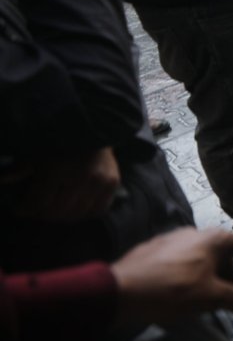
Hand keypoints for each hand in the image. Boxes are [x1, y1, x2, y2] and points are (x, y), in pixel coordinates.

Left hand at [5, 147, 120, 221]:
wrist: (94, 125)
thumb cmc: (59, 138)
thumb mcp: (35, 151)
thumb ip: (20, 169)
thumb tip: (2, 181)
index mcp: (56, 170)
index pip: (37, 203)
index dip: (25, 208)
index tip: (20, 207)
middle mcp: (80, 179)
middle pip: (55, 212)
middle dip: (41, 213)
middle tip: (36, 208)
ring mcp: (99, 183)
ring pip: (76, 214)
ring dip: (62, 215)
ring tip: (54, 208)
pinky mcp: (113, 184)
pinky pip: (97, 210)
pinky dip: (84, 213)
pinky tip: (75, 207)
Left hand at [110, 227, 232, 326]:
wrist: (119, 291)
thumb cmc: (172, 291)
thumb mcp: (211, 298)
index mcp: (215, 239)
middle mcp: (197, 232)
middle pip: (226, 251)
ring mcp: (174, 239)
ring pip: (204, 255)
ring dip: (215, 275)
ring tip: (209, 297)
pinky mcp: (156, 249)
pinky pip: (185, 259)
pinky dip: (194, 273)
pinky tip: (183, 292)